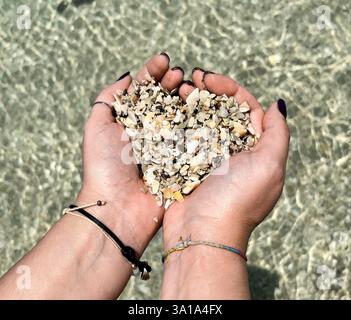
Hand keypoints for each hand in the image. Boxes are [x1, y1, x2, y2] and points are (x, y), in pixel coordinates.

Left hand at [76, 53, 184, 254]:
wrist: (118, 207)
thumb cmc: (104, 166)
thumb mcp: (96, 126)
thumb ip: (109, 97)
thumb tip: (128, 77)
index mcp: (130, 121)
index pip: (144, 90)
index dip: (154, 73)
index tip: (163, 61)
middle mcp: (150, 130)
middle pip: (165, 98)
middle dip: (172, 82)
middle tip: (179, 74)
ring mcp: (168, 144)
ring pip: (181, 114)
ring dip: (187, 96)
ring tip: (190, 84)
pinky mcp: (182, 160)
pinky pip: (194, 136)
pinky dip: (199, 120)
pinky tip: (203, 106)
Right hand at [163, 69, 289, 253]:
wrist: (202, 234)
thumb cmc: (238, 200)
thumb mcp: (269, 166)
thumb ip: (277, 134)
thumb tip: (278, 105)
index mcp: (255, 149)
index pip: (246, 108)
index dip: (229, 89)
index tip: (209, 79)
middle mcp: (232, 151)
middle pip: (222, 111)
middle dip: (208, 91)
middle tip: (190, 77)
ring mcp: (208, 157)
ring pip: (201, 121)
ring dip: (191, 102)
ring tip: (178, 88)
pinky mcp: (187, 164)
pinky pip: (184, 136)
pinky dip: (178, 121)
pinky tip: (168, 108)